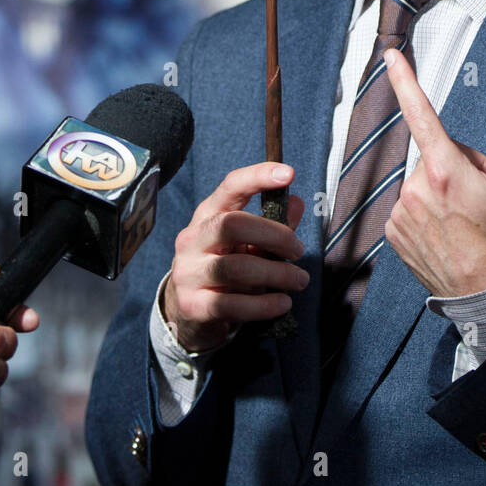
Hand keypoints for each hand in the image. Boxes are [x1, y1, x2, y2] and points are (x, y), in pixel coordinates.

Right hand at [163, 162, 308, 352]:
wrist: (187, 311)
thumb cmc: (225, 268)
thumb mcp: (247, 242)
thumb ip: (272, 224)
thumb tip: (296, 202)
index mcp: (207, 216)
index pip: (230, 187)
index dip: (258, 176)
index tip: (289, 173)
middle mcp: (192, 240)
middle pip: (232, 225)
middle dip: (275, 235)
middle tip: (299, 251)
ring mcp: (189, 273)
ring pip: (236, 267)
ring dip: (277, 274)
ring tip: (298, 280)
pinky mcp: (193, 305)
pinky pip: (233, 304)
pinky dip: (265, 305)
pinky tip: (282, 303)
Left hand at [381, 46, 485, 296]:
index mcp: (448, 170)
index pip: (422, 113)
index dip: (404, 81)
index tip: (389, 56)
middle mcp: (417, 187)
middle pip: (435, 154)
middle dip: (456, 166)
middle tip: (480, 196)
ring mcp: (402, 212)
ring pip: (422, 182)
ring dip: (440, 191)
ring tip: (465, 219)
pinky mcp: (393, 233)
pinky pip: (409, 207)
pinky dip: (426, 212)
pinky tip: (447, 232)